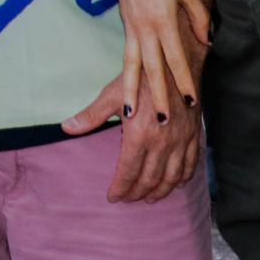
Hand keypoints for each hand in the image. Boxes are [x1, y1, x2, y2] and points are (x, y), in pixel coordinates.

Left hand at [63, 75, 203, 201]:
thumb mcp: (113, 94)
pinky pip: (191, 163)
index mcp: (140, 134)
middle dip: (137, 192)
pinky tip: (175, 183)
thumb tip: (66, 127)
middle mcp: (163, 142)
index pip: (128, 171)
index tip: (112, 197)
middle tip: (128, 199)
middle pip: (150, 178)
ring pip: (172, 176)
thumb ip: (91, 116)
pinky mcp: (194, 134)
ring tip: (149, 198)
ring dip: (160, 191)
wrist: (175, 61)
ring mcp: (181, 140)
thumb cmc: (140, 76)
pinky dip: (183, 178)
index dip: (120, 188)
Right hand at [112, 0, 210, 118]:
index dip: (184, 80)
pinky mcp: (127, 28)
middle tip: (162, 121)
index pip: (175, 57)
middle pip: (152, 69)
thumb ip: (198, 16)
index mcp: (163, 20)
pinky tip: (126, 93)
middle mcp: (145, 29)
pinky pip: (127, 57)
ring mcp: (133, 30)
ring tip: (131, 114)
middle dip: (157, 96)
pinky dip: (126, 77)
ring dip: (132, 92)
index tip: (191, 100)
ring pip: (132, 67)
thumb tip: (206, 41)